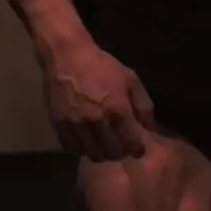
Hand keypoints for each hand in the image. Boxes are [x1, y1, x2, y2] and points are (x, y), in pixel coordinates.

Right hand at [42, 40, 154, 160]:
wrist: (68, 56)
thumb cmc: (103, 66)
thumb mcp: (130, 79)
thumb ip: (143, 105)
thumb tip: (151, 127)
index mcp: (117, 108)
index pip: (131, 142)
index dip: (137, 149)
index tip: (139, 149)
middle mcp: (97, 120)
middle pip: (112, 152)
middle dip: (120, 153)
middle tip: (122, 148)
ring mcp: (76, 124)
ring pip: (91, 153)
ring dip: (101, 153)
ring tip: (105, 147)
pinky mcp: (59, 124)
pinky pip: (72, 148)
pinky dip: (82, 149)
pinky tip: (87, 142)